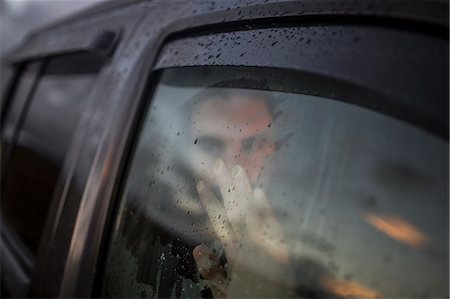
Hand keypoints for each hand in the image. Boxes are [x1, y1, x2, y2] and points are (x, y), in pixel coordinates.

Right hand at [193, 159, 289, 297]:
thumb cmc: (251, 298)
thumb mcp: (225, 291)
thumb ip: (211, 270)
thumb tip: (197, 248)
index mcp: (233, 254)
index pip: (218, 222)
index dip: (208, 202)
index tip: (200, 184)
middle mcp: (246, 247)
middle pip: (233, 211)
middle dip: (225, 187)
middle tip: (219, 164)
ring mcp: (264, 247)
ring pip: (251, 213)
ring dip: (244, 190)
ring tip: (238, 170)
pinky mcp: (282, 249)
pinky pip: (272, 225)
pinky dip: (265, 208)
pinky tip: (260, 192)